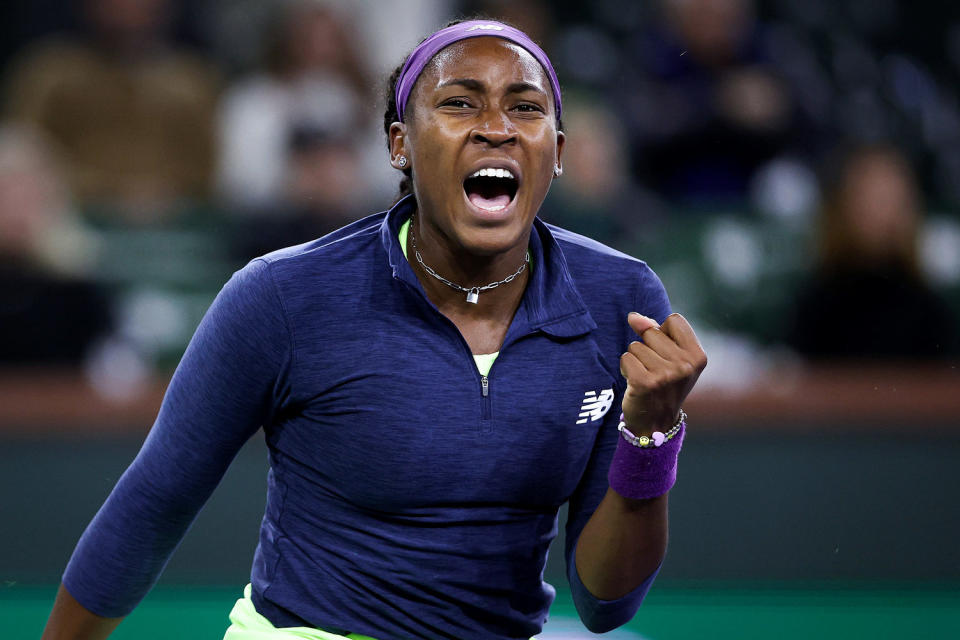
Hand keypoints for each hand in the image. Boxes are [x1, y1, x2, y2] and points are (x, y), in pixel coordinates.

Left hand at [620, 312, 706, 434]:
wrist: (655, 422)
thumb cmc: (662, 382)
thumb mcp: (668, 355)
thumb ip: (653, 329)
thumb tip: (633, 317)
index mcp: (697, 356)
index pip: (674, 320)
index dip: (663, 332)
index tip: (666, 353)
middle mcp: (685, 365)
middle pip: (651, 332)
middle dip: (647, 347)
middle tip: (654, 369)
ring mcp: (666, 375)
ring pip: (636, 346)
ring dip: (635, 359)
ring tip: (646, 376)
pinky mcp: (645, 382)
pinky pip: (626, 358)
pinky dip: (626, 368)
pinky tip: (635, 382)